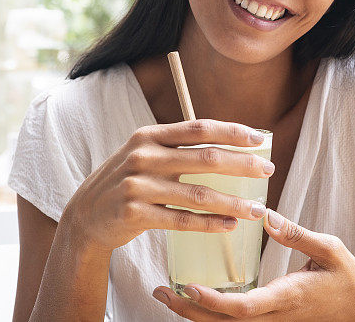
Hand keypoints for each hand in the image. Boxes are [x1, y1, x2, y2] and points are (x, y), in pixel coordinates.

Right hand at [59, 119, 274, 253]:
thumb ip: (178, 147)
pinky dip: (209, 224)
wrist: (85, 215)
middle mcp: (144, 156)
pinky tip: (230, 226)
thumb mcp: (145, 153)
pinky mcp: (135, 214)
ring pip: (198, 194)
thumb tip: (230, 146)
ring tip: (256, 209)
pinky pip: (181, 220)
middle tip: (269, 171)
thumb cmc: (128, 181)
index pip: (199, 128)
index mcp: (150, 135)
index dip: (232, 132)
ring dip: (233, 202)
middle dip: (243, 165)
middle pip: (205, 158)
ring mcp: (138, 185)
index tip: (259, 139)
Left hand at [153, 210, 354, 320]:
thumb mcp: (328, 248)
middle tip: (161, 291)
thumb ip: (296, 233)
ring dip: (195, 316)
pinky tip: (196, 301)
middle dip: (188, 311)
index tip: (187, 286)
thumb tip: (265, 214)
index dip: (211, 302)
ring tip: (169, 295)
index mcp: (287, 298)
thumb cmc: (348, 279)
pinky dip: (212, 318)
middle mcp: (276, 319)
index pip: (242, 309)